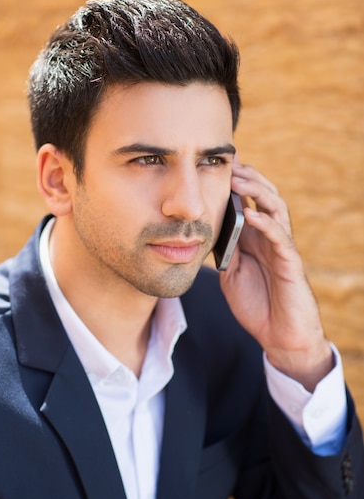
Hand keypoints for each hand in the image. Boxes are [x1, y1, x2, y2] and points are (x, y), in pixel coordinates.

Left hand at [219, 160, 332, 390]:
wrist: (279, 335)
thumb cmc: (257, 305)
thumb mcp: (231, 274)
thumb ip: (224, 251)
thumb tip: (207, 231)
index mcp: (255, 238)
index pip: (248, 202)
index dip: (236, 183)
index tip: (218, 165)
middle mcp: (270, 237)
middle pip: (264, 196)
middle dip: (247, 177)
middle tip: (229, 163)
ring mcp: (281, 247)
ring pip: (276, 209)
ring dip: (257, 192)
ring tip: (239, 180)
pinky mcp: (290, 263)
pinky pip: (280, 237)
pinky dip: (266, 224)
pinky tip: (252, 214)